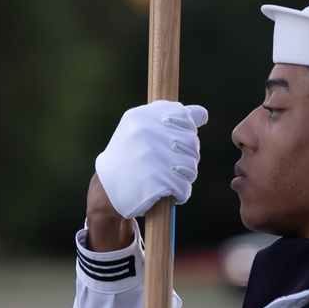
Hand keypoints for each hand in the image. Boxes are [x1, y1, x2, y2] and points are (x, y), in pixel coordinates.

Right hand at [95, 100, 206, 219]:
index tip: (173, 143)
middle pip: (191, 142)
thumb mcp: (141, 130)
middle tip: (170, 166)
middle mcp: (145, 133)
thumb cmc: (129, 158)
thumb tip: (202, 114)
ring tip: (167, 179)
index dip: (186, 131)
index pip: (183, 115)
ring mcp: (151, 156)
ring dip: (184, 176)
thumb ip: (171, 120)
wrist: (106, 191)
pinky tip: (167, 192)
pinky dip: (180, 193)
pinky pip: (184, 187)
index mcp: (140, 116)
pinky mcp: (156, 180)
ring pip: (191, 165)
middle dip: (187, 156)